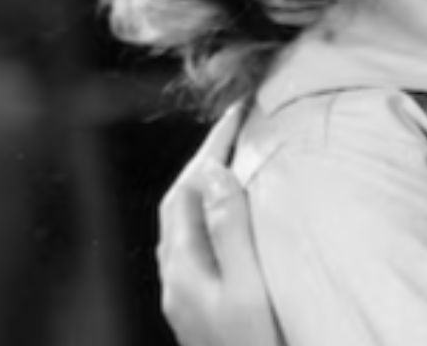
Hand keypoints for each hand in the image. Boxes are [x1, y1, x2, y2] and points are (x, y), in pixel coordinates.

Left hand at [158, 106, 283, 345]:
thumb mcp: (250, 288)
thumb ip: (230, 229)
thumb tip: (211, 171)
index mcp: (184, 271)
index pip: (188, 190)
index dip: (211, 147)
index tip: (238, 113)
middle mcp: (176, 283)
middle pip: (179, 205)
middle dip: (205, 161)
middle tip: (238, 128)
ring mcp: (185, 300)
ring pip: (184, 228)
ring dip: (205, 190)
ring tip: (236, 162)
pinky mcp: (198, 313)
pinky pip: (195, 248)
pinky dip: (211, 219)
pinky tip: (232, 221)